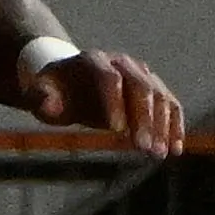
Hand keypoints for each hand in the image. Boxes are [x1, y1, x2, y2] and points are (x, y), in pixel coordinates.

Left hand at [31, 50, 184, 157]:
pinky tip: (175, 149)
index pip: (109, 78)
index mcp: (93, 61)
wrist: (71, 82)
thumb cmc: (53, 92)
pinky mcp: (153, 88)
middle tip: (143, 148)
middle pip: (140, 86)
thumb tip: (46, 103)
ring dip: (163, 125)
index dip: (114, 103)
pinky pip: (171, 105)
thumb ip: (40, 98)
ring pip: (160, 96)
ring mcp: (140, 73)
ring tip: (159, 154)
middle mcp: (122, 63)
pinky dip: (175, 125)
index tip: (115, 131)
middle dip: (144, 118)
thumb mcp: (40, 95)